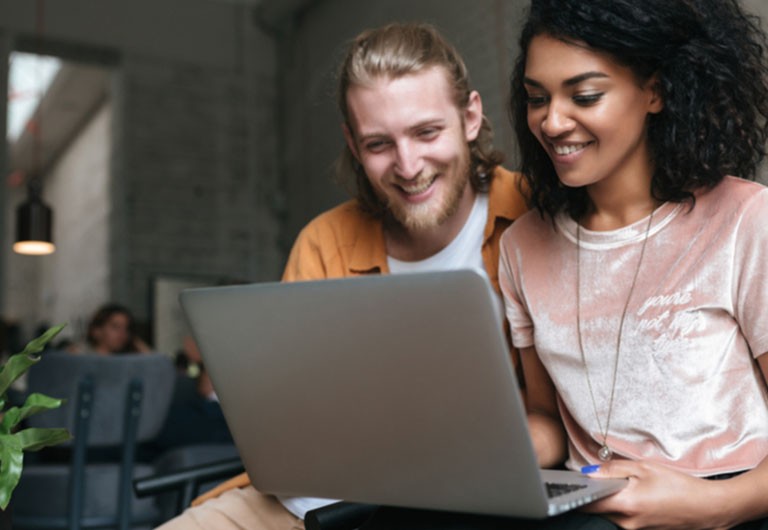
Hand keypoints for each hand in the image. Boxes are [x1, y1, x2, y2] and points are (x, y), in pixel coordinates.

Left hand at [581, 460, 728, 529]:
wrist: (708, 507)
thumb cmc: (679, 485)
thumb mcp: (645, 468)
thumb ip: (613, 469)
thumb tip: (589, 471)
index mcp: (626, 505)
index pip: (588, 502)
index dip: (579, 490)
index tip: (573, 480)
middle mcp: (628, 523)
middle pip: (598, 508)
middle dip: (596, 492)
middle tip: (602, 476)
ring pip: (611, 513)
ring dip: (611, 499)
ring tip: (625, 484)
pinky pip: (624, 518)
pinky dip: (623, 506)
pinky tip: (636, 494)